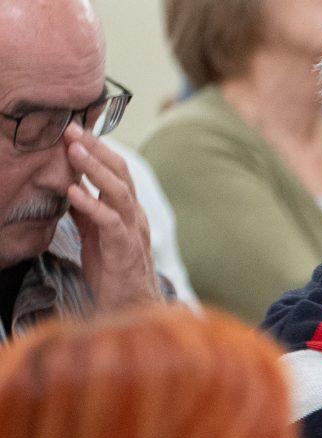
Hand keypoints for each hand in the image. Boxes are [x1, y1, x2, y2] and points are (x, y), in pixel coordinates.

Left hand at [63, 122, 158, 312]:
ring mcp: (132, 232)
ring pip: (119, 192)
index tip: (74, 130)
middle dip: (97, 149)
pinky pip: (110, 222)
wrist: (129, 308)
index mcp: (128, 211)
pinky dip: (92, 204)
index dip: (98, 149)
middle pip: (121, 174)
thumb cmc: (112, 272)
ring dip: (95, 169)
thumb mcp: (95, 234)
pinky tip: (73, 192)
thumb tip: (70, 185)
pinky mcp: (124, 250)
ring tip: (73, 151)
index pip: (117, 171)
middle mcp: (135, 216)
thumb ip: (87, 210)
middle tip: (72, 129)